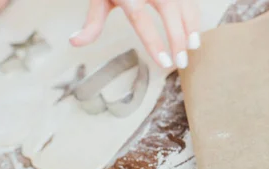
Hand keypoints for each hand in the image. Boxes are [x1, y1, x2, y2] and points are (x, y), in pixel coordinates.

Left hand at [69, 0, 200, 68]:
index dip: (154, 43)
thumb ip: (93, 23)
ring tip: (192, 48)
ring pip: (185, 7)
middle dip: (178, 41)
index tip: (164, 62)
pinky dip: (194, 19)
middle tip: (181, 63)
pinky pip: (191, 3)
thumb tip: (74, 42)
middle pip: (169, 15)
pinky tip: (194, 34)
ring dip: (192, 29)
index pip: (142, 21)